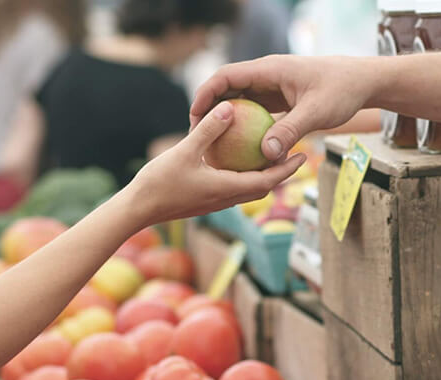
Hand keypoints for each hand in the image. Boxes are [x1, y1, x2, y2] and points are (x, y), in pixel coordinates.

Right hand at [125, 100, 306, 227]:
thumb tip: (229, 108)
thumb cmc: (159, 182)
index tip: (303, 156)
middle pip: (263, 187)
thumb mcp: (185, 151)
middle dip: (281, 172)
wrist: (137, 210)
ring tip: (273, 156)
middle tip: (296, 154)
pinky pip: (233, 187)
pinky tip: (238, 160)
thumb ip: (208, 130)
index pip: (267, 181)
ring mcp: (216, 202)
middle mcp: (226, 199)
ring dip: (264, 175)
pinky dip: (243, 175)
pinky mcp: (205, 201)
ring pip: (248, 189)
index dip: (287, 169)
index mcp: (227, 189)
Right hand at [190, 55, 375, 161]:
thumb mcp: (316, 112)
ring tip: (214, 144)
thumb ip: (290, 131)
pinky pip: (256, 112)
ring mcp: (273, 87)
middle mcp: (267, 76)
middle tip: (197, 135)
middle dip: (210, 110)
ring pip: (241, 101)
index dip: (206, 94)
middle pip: (228, 89)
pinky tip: (241, 149)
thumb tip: (266, 154)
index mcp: (270, 70)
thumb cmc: (342, 91)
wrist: (363, 82)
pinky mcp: (281, 99)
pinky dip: (246, 127)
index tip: (194, 116)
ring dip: (227, 120)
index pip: (226, 76)